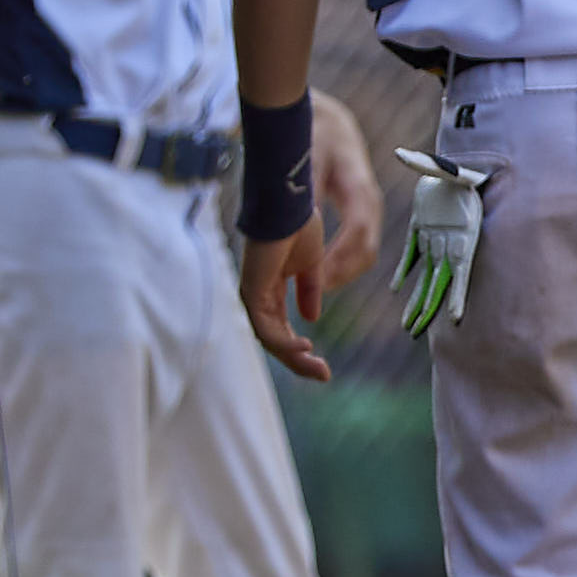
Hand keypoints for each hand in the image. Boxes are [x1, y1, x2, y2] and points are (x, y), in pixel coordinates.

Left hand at [243, 225, 335, 380]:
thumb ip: (310, 290)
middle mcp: (258, 294)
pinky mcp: (252, 289)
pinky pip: (267, 328)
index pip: (280, 329)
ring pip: (270, 339)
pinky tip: (306, 347)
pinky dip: (285, 343)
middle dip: (299, 362)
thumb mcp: (312, 264)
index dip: (300, 350)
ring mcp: (253, 293)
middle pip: (274, 340)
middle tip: (323, 375)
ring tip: (319, 368)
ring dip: (294, 358)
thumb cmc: (299, 223)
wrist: (290, 202)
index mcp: (270, 289)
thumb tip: (312, 317)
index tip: (323, 364)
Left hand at [308, 90, 384, 279]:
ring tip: (312, 290)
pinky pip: (358, 247)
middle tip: (311, 295)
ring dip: (341, 274)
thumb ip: (306, 198)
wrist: (329, 121)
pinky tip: (316, 273)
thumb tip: (297, 234)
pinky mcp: (361, 214)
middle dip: (340, 275)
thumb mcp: (306, 162)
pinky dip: (340, 264)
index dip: (337, 260)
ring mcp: (369, 209)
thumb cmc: (314, 134)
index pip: (357, 233)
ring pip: (364, 253)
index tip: (314, 279)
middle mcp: (370, 202)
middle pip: (366, 251)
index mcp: (358, 188)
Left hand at [390, 149, 490, 337]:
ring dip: (418, 300)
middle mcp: (450, 240)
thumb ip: (433, 167)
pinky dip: (405, 271)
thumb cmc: (458, 168)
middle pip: (440, 281)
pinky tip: (395, 289)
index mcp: (462, 232)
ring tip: (409, 325)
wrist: (459, 163)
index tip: (454, 317)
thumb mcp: (450, 169)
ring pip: (427, 275)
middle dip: (429, 307)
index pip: (461, 269)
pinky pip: (414, 255)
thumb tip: (405, 155)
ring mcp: (436, 236)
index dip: (458, 293)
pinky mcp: (422, 228)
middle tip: (416, 332)